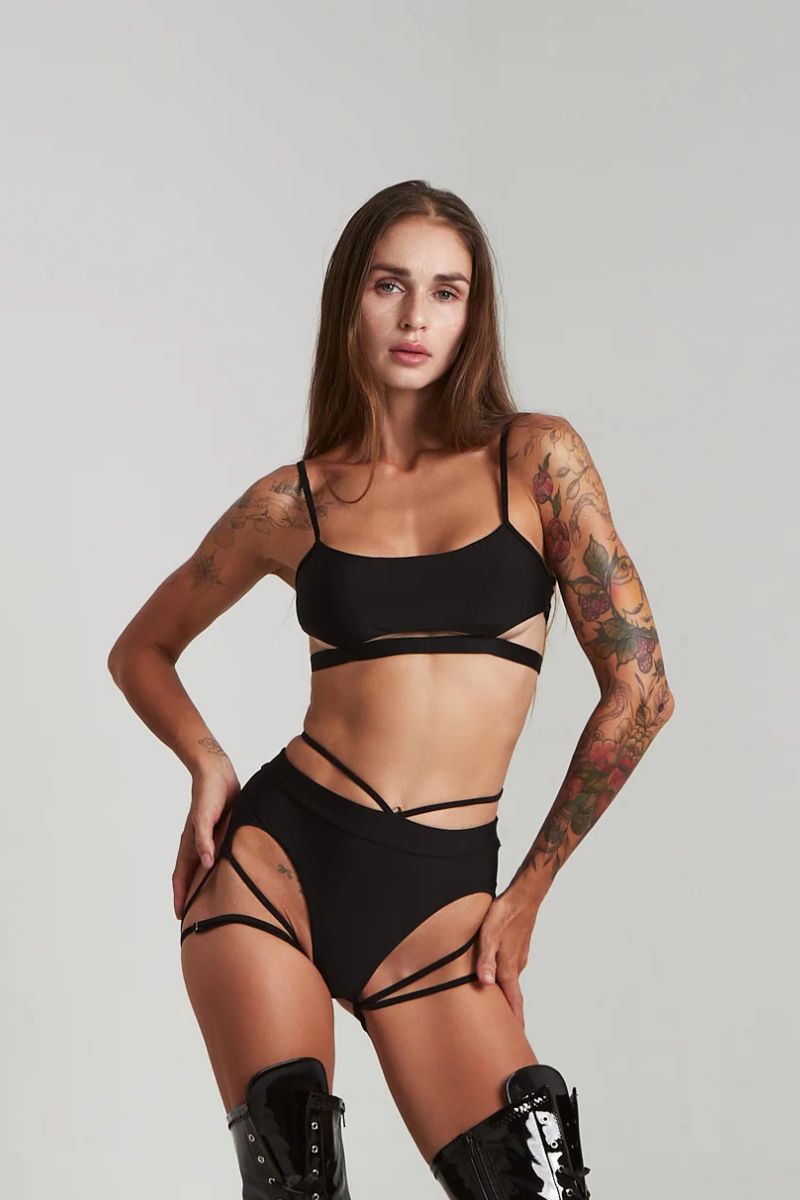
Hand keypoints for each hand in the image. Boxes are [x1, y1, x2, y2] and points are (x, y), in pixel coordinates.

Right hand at [172, 767, 239, 919]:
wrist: (217, 773)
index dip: (180, 896)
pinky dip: (214, 868)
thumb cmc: (210, 793)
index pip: (181, 876)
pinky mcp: (218, 831)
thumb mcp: (206, 817)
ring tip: (206, 900)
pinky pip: (214, 855)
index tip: (179, 916)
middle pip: (190, 876)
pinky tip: (223, 873)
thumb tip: (206, 864)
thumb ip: (205, 839)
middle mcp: (197, 843)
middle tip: (193, 915)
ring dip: (200, 883)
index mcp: (190, 843)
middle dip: (188, 895)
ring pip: (201, 867)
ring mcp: (207, 838)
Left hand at [475, 887, 540, 1025]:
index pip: (514, 1001)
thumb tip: (486, 983)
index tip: (517, 1039)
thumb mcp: (489, 934)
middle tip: (507, 1032)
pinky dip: (505, 980)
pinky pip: (511, 969)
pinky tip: (496, 977)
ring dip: (506, 996)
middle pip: (513, 995)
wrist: (525, 895)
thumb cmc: (506, 912)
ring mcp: (519, 956)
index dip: (515, 1021)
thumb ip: (486, 958)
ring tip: (498, 1008)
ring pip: (511, 981)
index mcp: (509, 966)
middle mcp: (516, 965)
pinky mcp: (518, 947)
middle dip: (511, 1014)